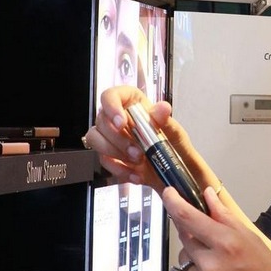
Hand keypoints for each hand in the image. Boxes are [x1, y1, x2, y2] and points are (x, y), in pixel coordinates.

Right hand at [87, 85, 221, 193]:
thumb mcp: (175, 132)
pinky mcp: (110, 155)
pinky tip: (136, 174)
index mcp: (133, 103)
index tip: (122, 123)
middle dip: (118, 139)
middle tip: (137, 151)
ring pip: (95, 139)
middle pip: (101, 120)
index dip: (111, 107)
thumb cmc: (174, 144)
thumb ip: (166, 120)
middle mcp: (118, 117)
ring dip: (114, 152)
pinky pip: (104, 160)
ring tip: (138, 161)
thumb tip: (162, 108)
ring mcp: (111, 137)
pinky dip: (119, 169)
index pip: (111, 95)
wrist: (173, 170)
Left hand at [166, 186, 270, 270]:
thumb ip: (226, 217)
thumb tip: (207, 195)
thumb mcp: (254, 241)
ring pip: (185, 257)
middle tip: (209, 234)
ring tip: (220, 262)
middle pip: (184, 236)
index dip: (173, 202)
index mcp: (226, 243)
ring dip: (195, 253)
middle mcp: (208, 262)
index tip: (167, 192)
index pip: (188, 217)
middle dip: (191, 230)